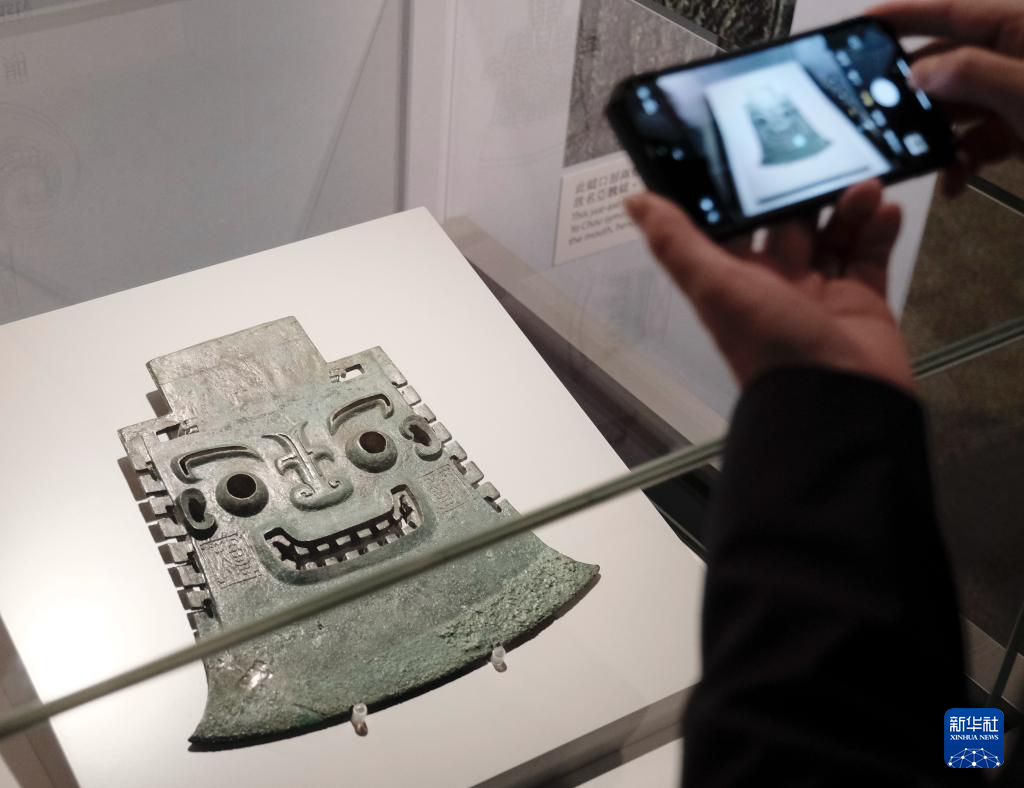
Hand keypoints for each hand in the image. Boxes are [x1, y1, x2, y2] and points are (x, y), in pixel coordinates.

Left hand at [625, 181, 913, 392]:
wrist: (839, 400)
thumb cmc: (771, 341)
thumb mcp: (716, 286)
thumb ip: (676, 242)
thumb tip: (633, 200)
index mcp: (734, 281)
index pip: (733, 226)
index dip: (741, 192)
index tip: (755, 148)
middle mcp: (775, 285)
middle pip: (788, 225)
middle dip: (804, 192)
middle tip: (825, 154)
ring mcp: (820, 293)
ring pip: (833, 235)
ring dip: (848, 206)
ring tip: (867, 185)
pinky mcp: (862, 301)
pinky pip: (870, 256)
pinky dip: (879, 230)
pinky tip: (888, 207)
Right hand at [869, 0, 1023, 195]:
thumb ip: (974, 75)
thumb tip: (919, 72)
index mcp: (1021, 25)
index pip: (950, 11)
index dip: (902, 16)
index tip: (859, 26)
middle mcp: (1017, 54)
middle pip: (946, 65)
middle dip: (912, 97)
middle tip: (876, 120)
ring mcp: (1021, 93)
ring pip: (958, 108)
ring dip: (935, 138)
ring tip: (919, 163)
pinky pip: (981, 138)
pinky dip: (963, 160)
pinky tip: (954, 183)